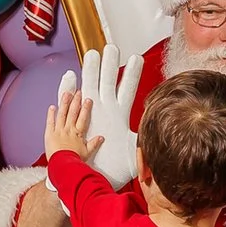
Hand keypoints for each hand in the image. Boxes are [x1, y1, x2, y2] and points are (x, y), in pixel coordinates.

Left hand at [42, 77, 99, 163]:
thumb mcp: (87, 153)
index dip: (85, 108)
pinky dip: (51, 114)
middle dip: (76, 101)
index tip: (87, 99)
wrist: (62, 165)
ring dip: (64, 103)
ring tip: (66, 94)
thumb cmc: (74, 160)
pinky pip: (50, 122)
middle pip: (73, 112)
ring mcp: (58, 130)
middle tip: (78, 92)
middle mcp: (68, 129)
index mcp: (78, 133)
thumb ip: (94, 144)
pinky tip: (52, 106)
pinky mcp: (49, 134)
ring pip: (62, 114)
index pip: (83, 117)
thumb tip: (101, 138)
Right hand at [79, 43, 143, 187]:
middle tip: (112, 46)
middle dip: (111, 64)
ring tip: (92, 53)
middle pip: (109, 81)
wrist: (94, 180)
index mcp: (120, 115)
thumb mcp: (136, 157)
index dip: (132, 73)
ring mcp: (91, 115)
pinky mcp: (77, 122)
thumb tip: (157, 138)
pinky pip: (71, 103)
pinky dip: (68, 89)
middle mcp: (106, 110)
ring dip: (91, 70)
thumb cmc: (116, 169)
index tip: (137, 56)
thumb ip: (144, 147)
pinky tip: (69, 76)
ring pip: (90, 87)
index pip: (129, 88)